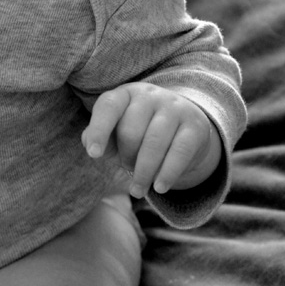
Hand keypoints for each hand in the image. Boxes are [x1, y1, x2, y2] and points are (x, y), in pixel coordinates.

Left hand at [81, 82, 220, 198]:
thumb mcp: (116, 134)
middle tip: (127, 169)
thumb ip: (97, 137)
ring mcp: (175, 108)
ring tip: (138, 191)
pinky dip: (168, 173)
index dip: (99, 130)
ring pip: (154, 143)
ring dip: (144, 172)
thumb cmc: (140, 133)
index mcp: (125, 94)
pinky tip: (160, 188)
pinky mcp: (195, 126)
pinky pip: (180, 152)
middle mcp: (150, 95)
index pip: (108, 106)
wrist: (184, 130)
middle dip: (126, 157)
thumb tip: (89, 144)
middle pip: (131, 130)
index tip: (94, 155)